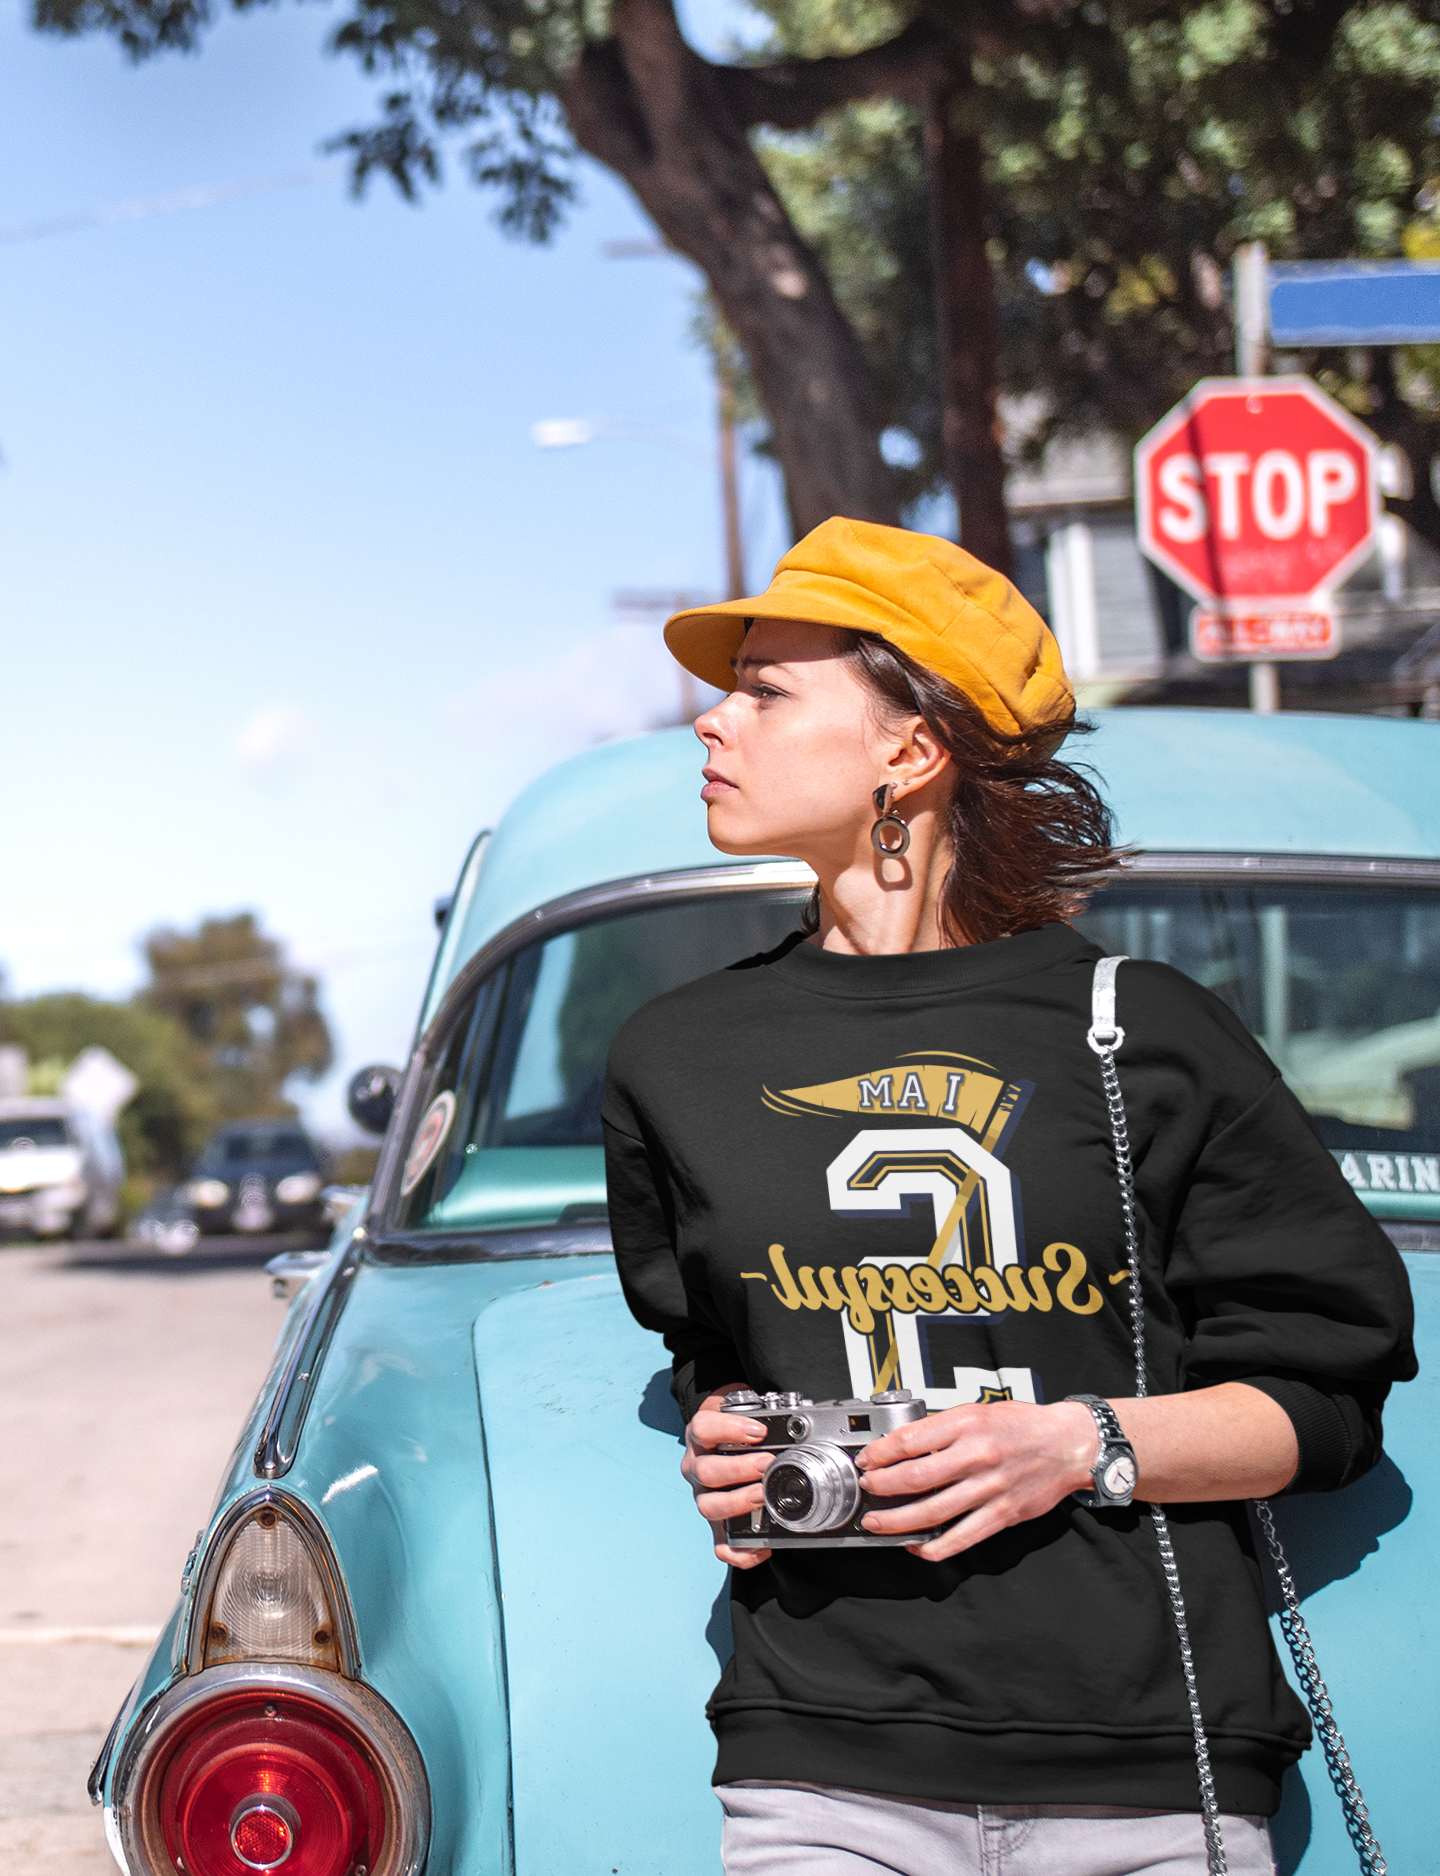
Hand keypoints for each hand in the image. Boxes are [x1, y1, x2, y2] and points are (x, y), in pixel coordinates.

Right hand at [681, 1384, 774, 1567]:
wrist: (722, 1443)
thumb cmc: (737, 1430)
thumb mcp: (742, 1412)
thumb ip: (760, 1412)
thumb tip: (798, 1414)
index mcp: (701, 1438)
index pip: (703, 1429)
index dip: (729, 1429)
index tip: (758, 1432)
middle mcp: (697, 1467)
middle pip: (706, 1471)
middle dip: (740, 1469)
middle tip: (767, 1464)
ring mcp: (704, 1497)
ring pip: (709, 1506)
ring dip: (739, 1502)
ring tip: (763, 1495)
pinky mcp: (716, 1525)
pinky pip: (720, 1546)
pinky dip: (741, 1552)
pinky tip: (763, 1546)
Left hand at [855, 1399, 1097, 1561]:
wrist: (1069, 1444)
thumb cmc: (1022, 1424)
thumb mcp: (978, 1411)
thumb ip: (943, 1428)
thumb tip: (903, 1445)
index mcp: (968, 1424)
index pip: (911, 1440)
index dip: (881, 1453)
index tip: (867, 1460)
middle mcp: (978, 1455)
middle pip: (917, 1477)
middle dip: (882, 1487)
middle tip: (866, 1491)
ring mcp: (991, 1488)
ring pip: (934, 1511)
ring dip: (898, 1521)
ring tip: (877, 1524)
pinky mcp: (1003, 1514)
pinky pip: (962, 1537)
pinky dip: (935, 1547)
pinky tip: (917, 1547)